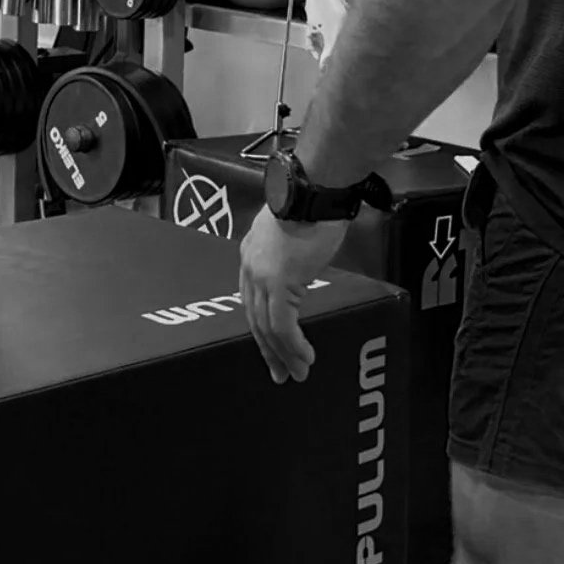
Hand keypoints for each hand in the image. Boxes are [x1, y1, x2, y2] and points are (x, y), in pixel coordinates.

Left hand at [239, 207, 346, 384]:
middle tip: (280, 373)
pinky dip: (293, 347)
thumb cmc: (311, 202)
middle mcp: (249, 267)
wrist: (314, 189)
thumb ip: (288, 248)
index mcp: (250, 253)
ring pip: (267, 328)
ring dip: (284, 355)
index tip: (272, 344)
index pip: (251, 300)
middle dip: (268, 350)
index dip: (262, 326)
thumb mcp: (292, 228)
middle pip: (254, 319)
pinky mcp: (279, 284)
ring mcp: (262, 277)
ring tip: (297, 374)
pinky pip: (283, 326)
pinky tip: (304, 359)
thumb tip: (301, 261)